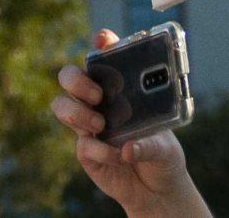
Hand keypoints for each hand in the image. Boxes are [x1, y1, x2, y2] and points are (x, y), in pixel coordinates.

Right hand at [52, 31, 199, 216]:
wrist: (157, 189)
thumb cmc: (163, 154)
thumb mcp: (166, 144)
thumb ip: (150, 143)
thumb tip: (127, 147)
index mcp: (120, 88)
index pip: (106, 57)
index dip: (102, 43)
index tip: (103, 39)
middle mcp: (99, 101)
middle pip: (69, 76)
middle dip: (76, 80)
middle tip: (97, 95)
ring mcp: (88, 125)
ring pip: (62, 106)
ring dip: (77, 112)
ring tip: (100, 125)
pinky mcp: (86, 151)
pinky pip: (82, 144)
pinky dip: (101, 150)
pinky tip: (119, 156)